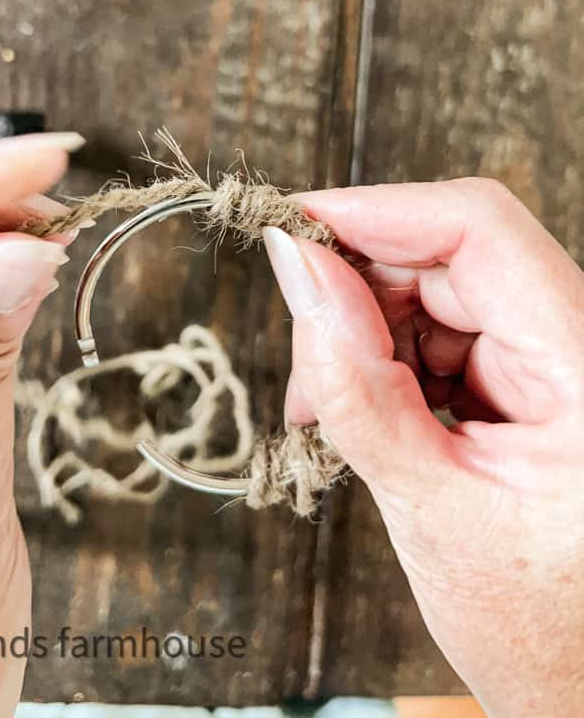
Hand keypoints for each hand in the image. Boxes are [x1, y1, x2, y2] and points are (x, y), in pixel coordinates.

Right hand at [263, 179, 583, 717]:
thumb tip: (296, 267)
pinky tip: (367, 414)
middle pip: (453, 254)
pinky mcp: (535, 374)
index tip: (289, 228)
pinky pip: (447, 331)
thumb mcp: (427, 508)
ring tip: (326, 412)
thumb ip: (353, 384)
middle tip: (299, 362)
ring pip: (441, 289)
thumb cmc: (539, 629)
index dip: (376, 213)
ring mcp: (561, 358)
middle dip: (357, 291)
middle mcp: (582, 346)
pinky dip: (390, 361)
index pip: (480, 230)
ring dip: (367, 333)